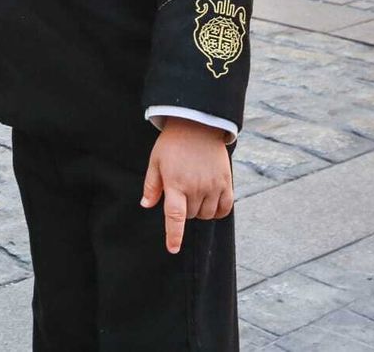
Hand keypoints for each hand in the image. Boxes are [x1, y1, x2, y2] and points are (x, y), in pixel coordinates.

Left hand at [141, 119, 233, 253]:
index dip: (174, 235)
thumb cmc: (173, 143)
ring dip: (200, 210)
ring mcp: (213, 185)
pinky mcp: (227, 182)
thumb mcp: (156, 161)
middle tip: (181, 190)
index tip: (173, 249)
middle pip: (191, 215)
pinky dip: (218, 210)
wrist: (198, 124)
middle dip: (184, 209)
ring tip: (195, 191)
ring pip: (207, 214)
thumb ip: (152, 185)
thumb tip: (146, 205)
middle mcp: (196, 187)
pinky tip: (211, 200)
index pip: (175, 217)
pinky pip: (225, 208)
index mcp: (176, 183)